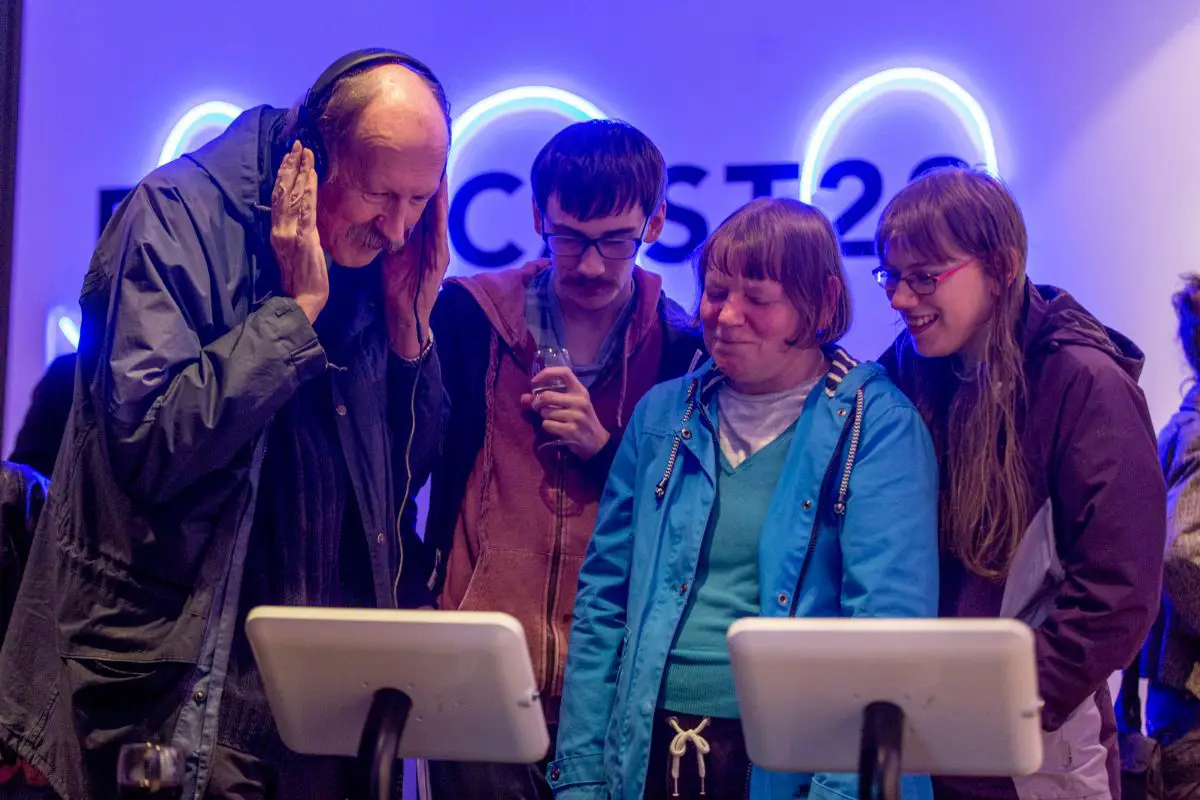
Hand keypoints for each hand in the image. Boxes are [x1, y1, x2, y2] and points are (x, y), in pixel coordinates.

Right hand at [270, 141, 327, 322]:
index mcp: (278, 231)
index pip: (279, 197)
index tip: (289, 156)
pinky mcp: (304, 239)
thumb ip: (298, 231)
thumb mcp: (298, 249)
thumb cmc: (303, 278)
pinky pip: (306, 211)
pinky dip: (308, 192)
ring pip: (293, 196)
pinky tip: (311, 177)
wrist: (303, 299)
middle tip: (298, 145)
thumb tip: (304, 215)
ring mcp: (290, 233)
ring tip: (305, 153)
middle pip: (283, 191)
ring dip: (300, 172)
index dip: (284, 175)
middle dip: (291, 166)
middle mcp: (280, 229)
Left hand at [383, 179, 449, 357]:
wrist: (403, 317)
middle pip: (436, 208)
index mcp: (421, 240)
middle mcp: (433, 243)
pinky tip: (438, 201)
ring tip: (440, 172)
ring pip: (440, 217)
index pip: (424, 208)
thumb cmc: (396, 288)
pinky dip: (439, 217)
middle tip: (437, 158)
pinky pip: (439, 234)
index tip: (420, 163)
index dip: (424, 187)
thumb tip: (379, 215)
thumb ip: (390, 237)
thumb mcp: (390, 255)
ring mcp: (439, 251)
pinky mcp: (440, 261)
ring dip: (441, 195)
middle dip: (437, 184)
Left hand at [521, 368, 610, 460]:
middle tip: (538, 407)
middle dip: (537, 402)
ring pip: (546, 412)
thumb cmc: (581, 419)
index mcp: (580, 391)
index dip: (547, 373)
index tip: (535, 380)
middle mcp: (580, 401)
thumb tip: (523, 398)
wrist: (597, 441)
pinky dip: (547, 427)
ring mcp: (576, 416)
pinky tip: (556, 428)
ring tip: (553, 419)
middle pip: (547, 395)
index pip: (564, 372)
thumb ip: (548, 399)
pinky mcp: (571, 430)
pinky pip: (547, 425)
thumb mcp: (570, 405)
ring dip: (544, 416)